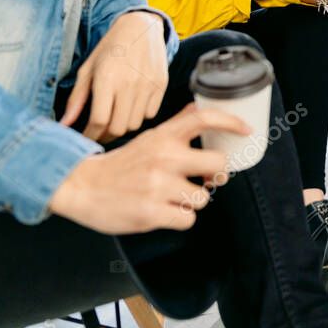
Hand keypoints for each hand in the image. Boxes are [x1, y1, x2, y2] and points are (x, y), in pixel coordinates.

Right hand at [49, 105, 250, 234]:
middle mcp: (163, 158)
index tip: (246, 131)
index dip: (230, 122)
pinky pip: (188, 219)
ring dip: (193, 201)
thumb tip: (198, 108)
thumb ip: (176, 125)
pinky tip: (164, 211)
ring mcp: (158, 186)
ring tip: (172, 197)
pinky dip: (180, 219)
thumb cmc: (121, 164)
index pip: (203, 119)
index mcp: (163, 137)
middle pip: (218, 164)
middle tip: (206, 178)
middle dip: (216, 175)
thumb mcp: (149, 138)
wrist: (81, 186)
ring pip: (204, 198)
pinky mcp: (152, 213)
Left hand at [60, 11, 168, 141]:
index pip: (99, 120)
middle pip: (118, 128)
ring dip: (122, 126)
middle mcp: (129, 84)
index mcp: (106, 78)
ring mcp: (147, 85)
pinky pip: (150, 114)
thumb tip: (64, 124)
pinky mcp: (161, 86)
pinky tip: (131, 107)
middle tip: (98, 132)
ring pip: (134, 124)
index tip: (85, 137)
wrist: (141, 28)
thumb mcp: (88, 70)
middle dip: (105, 135)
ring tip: (114, 118)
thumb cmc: (110, 49)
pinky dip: (139, 117)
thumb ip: (76, 99)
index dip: (90, 135)